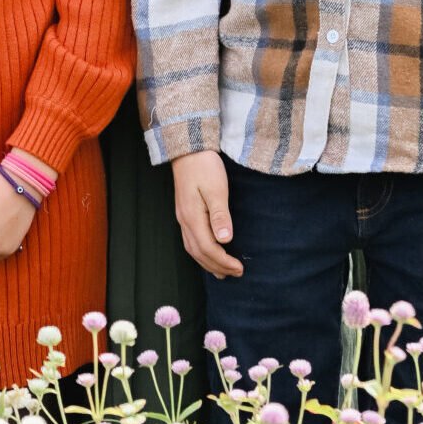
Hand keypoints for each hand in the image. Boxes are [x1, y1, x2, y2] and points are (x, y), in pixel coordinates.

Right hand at [173, 150, 242, 277]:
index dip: (224, 262)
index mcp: (192, 217)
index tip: (240, 268)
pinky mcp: (184, 212)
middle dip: (217, 266)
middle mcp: (184, 220)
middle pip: (199, 253)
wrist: (189, 149)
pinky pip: (190, 240)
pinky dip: (201, 253)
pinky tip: (209, 253)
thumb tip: (225, 240)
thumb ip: (220, 215)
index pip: (208, 248)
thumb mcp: (216, 189)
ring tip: (223, 273)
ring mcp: (182, 217)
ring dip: (208, 263)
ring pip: (192, 248)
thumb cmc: (205, 166)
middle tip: (236, 273)